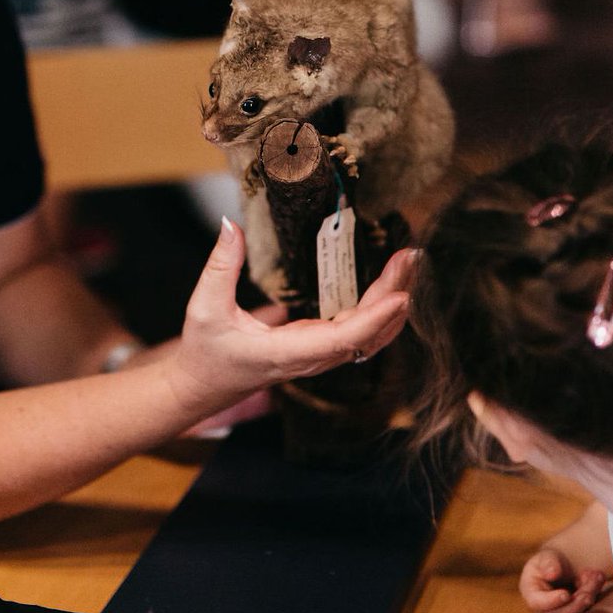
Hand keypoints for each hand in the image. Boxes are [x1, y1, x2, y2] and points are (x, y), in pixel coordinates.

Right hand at [168, 217, 412, 410]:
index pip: (341, 340)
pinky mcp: (319, 348)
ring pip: (368, 336)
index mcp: (286, 353)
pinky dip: (379, 311)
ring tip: (406, 266)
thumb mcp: (205, 306)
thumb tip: (229, 225)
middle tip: (409, 258)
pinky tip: (391, 288)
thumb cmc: (206, 352)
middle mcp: (310, 358)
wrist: (204, 387)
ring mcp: (318, 356)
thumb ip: (220, 266)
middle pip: (366, 334)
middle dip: (392, 296)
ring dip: (391, 303)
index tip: (400, 296)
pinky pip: (359, 334)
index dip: (374, 320)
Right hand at [520, 546, 605, 612]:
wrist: (562, 566)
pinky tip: (598, 576)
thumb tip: (552, 574)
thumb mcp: (547, 557)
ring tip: (597, 576)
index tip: (566, 594)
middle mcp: (544, 610)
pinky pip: (587, 609)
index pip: (538, 603)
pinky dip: (594, 592)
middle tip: (588, 593)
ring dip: (588, 595)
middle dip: (576, 604)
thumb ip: (548, 564)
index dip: (552, 601)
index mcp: (531, 595)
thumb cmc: (549, 560)